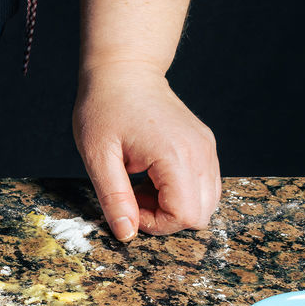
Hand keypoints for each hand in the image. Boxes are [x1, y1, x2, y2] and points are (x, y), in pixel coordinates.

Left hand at [73, 61, 219, 241]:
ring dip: (173, 206)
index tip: (129, 208)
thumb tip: (126, 234)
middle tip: (133, 199)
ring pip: (207, 203)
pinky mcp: (203, 146)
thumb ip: (114, 198)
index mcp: (176, 155)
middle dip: (165, 219)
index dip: (156, 224)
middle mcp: (200, 152)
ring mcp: (206, 148)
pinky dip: (179, 192)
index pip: (185, 215)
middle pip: (201, 214)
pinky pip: (203, 185)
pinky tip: (152, 178)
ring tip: (141, 186)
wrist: (124, 71)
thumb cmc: (105, 108)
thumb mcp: (98, 157)